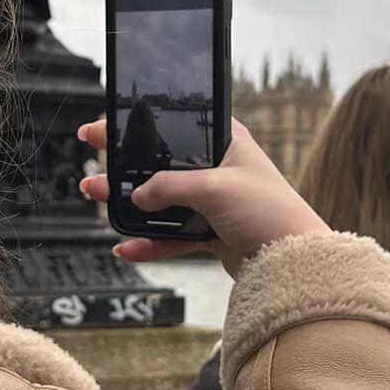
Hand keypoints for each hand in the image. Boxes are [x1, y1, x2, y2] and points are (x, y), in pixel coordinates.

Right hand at [78, 118, 329, 276]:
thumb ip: (170, 187)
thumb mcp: (215, 188)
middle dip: (123, 170)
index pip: (172, 126)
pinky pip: (171, 236)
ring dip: (130, 207)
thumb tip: (137, 198)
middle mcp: (217, 169)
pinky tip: (127, 247)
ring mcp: (212, 202)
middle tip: (94, 172)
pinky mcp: (211, 232)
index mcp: (224, 141)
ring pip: (161, 202)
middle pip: (159, 165)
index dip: (135, 126)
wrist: (295, 263)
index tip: (101, 129)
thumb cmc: (270, 212)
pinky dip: (149, 242)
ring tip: (99, 204)